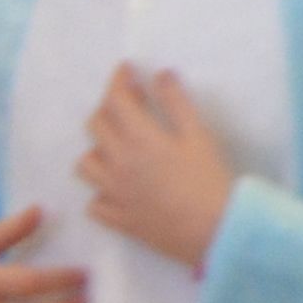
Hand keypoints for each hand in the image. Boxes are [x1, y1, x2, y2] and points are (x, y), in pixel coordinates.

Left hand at [77, 66, 239, 271]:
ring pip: (85, 163)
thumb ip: (177, 103)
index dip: (118, 79)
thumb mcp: (199, 136)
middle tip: (130, 104)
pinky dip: (101, 192)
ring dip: (98, 149)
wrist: (216, 232)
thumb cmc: (211, 181)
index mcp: (138, 139)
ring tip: (118, 147)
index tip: (126, 70)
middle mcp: (117, 163)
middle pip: (95, 125)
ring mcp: (114, 193)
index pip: (115, 99)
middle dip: (108, 107)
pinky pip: (94, 203)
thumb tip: (161, 75)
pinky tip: (117, 187)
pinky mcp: (119, 219)